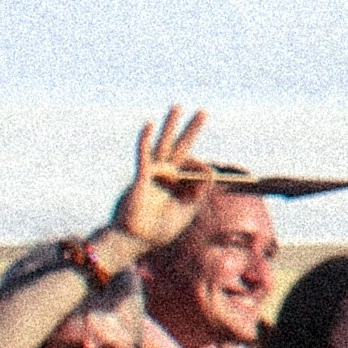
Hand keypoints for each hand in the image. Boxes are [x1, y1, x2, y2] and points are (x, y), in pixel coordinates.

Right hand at [106, 109, 219, 258]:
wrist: (137, 240)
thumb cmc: (160, 230)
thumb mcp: (187, 211)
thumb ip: (200, 192)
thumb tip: (210, 171)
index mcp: (180, 184)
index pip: (198, 167)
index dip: (204, 170)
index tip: (204, 181)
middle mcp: (168, 175)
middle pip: (183, 146)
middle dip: (193, 129)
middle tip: (203, 112)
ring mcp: (155, 173)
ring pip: (165, 144)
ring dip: (171, 125)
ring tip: (177, 106)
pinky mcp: (142, 176)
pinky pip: (145, 154)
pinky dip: (146, 139)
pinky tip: (149, 125)